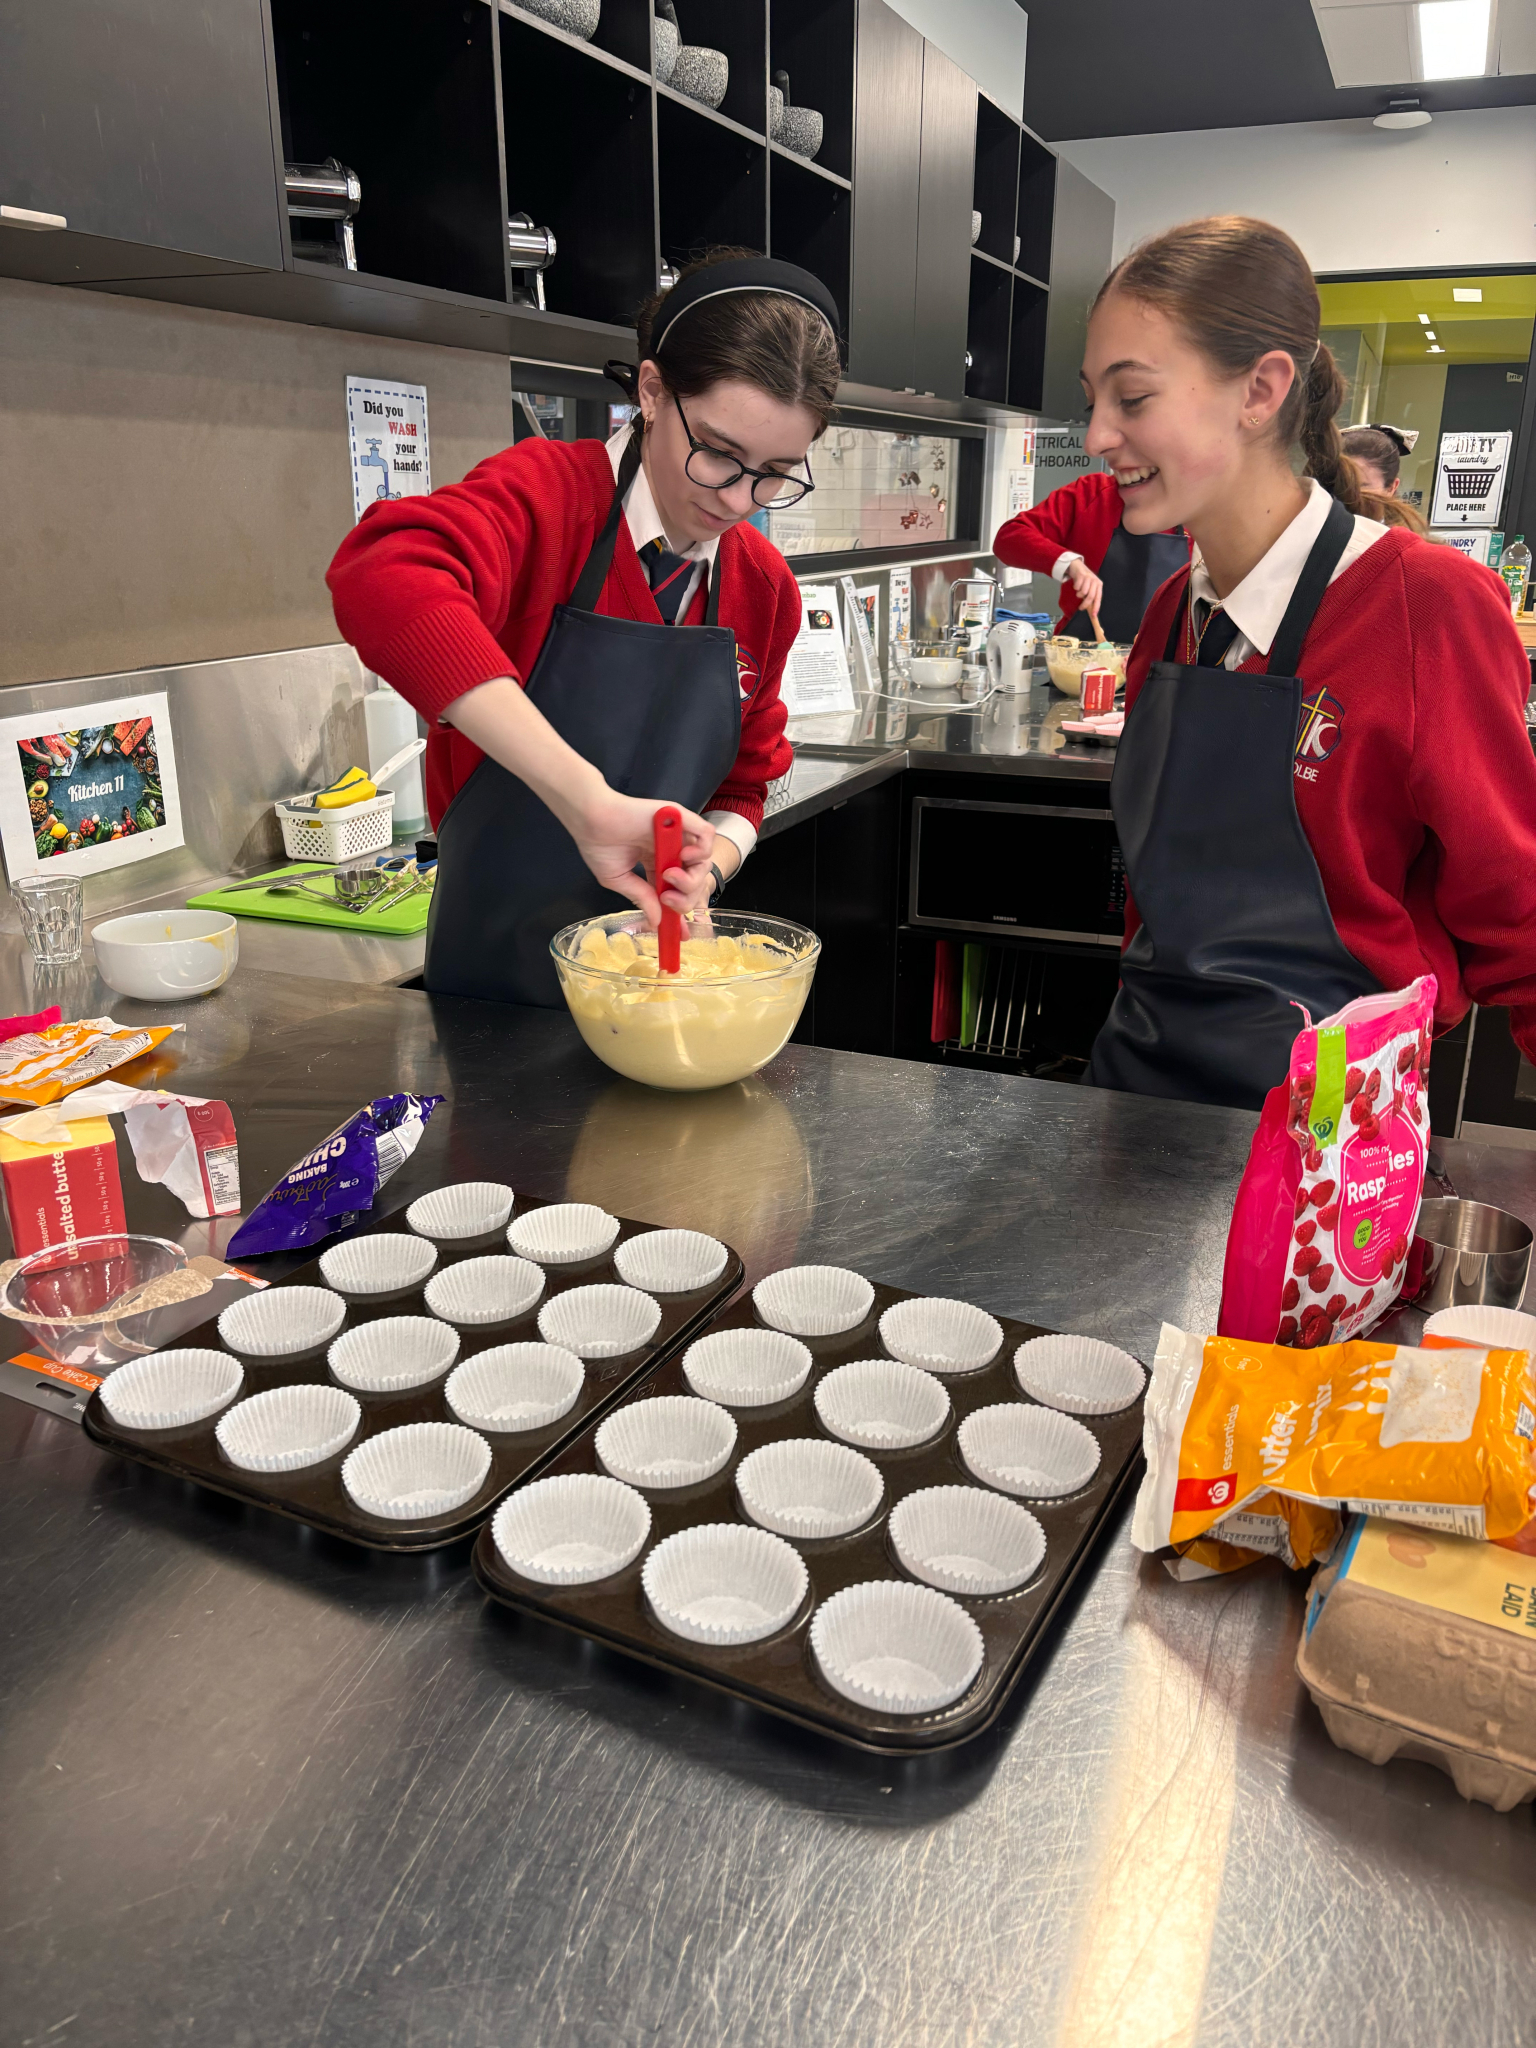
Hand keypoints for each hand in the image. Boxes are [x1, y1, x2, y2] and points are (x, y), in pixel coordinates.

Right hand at [569, 788, 714, 924]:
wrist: (592, 820)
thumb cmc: (599, 845)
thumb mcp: (620, 880)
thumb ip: (642, 898)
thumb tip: (656, 921)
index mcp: (655, 862)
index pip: (677, 890)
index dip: (681, 910)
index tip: (682, 932)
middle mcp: (669, 849)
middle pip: (694, 880)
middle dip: (685, 897)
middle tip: (667, 898)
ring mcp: (676, 834)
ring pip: (703, 862)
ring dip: (691, 878)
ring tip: (670, 876)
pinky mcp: (680, 819)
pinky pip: (707, 834)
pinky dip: (702, 850)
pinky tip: (684, 856)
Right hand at [1066, 558, 1104, 619]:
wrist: (1077, 566)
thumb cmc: (1084, 579)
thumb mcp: (1089, 587)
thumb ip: (1090, 596)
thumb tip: (1090, 609)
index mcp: (1099, 585)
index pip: (1098, 598)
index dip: (1096, 607)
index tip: (1093, 615)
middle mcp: (1095, 581)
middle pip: (1091, 596)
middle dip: (1085, 604)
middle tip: (1081, 608)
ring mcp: (1089, 577)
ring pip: (1083, 592)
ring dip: (1079, 594)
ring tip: (1078, 591)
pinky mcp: (1082, 575)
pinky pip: (1077, 587)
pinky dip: (1075, 588)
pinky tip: (1076, 585)